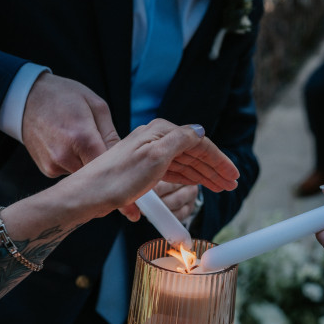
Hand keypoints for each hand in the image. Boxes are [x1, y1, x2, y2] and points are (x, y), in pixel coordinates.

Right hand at [22, 72, 120, 177]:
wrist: (26, 98)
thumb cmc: (64, 97)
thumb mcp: (96, 106)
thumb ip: (111, 134)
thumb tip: (126, 157)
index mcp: (82, 138)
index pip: (110, 166)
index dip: (121, 168)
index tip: (127, 170)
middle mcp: (65, 156)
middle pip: (98, 173)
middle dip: (106, 167)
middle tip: (107, 152)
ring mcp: (54, 165)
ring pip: (85, 175)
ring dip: (90, 165)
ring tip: (84, 144)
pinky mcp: (47, 170)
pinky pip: (71, 173)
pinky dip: (76, 164)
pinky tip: (70, 148)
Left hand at [91, 120, 235, 220]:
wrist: (89, 194)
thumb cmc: (119, 177)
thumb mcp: (155, 156)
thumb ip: (181, 140)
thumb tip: (200, 129)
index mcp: (160, 132)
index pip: (199, 143)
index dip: (219, 160)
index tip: (234, 175)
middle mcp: (156, 140)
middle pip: (194, 153)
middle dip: (215, 168)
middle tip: (232, 184)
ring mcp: (149, 155)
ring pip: (185, 163)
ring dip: (204, 175)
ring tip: (221, 187)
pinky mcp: (144, 170)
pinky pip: (173, 171)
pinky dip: (188, 177)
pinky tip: (197, 182)